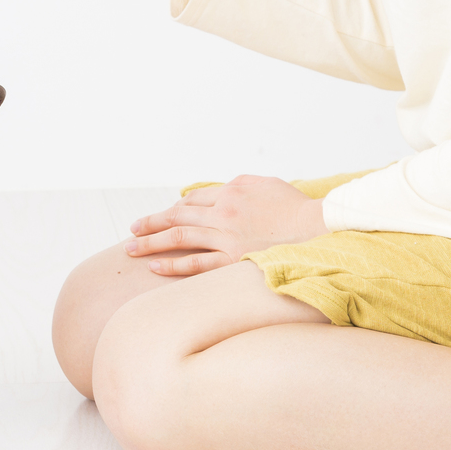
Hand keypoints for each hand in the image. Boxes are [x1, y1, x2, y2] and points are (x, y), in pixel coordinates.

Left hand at [124, 175, 326, 275]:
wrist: (318, 228)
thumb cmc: (295, 208)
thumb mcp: (265, 184)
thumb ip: (240, 186)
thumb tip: (221, 190)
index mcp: (231, 190)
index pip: (193, 200)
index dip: (174, 210)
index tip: (161, 217)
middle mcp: (224, 210)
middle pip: (178, 216)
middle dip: (151, 223)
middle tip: (132, 230)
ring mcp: (228, 236)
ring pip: (180, 237)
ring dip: (152, 242)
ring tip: (132, 248)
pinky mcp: (234, 259)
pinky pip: (197, 263)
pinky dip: (173, 265)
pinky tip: (155, 266)